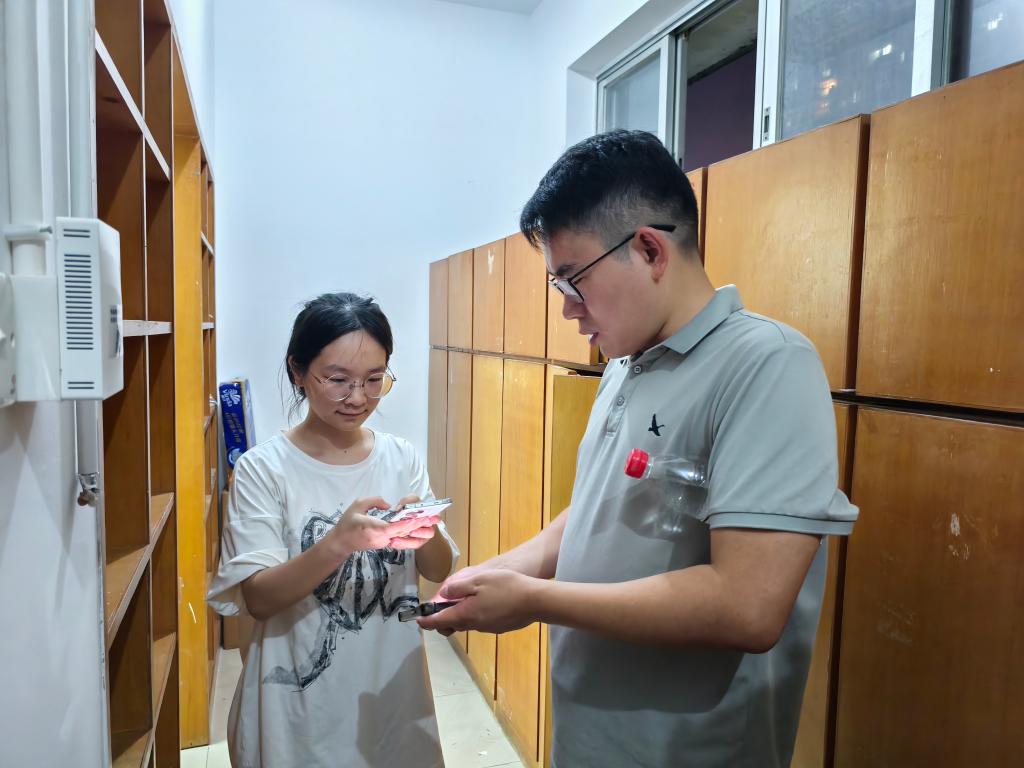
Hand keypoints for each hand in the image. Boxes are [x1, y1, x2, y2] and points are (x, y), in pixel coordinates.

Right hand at [328, 497, 439, 556]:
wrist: (341, 542)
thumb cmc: (347, 523)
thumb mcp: (357, 505)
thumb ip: (374, 501)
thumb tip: (388, 505)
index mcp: (373, 529)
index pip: (392, 528)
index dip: (406, 524)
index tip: (418, 518)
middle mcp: (381, 538)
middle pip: (403, 532)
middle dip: (419, 525)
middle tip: (434, 518)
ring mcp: (384, 542)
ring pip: (404, 536)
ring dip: (418, 529)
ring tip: (432, 522)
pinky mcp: (385, 543)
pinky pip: (400, 538)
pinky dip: (411, 533)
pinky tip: (422, 527)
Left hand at [417, 568, 538, 634]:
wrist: (535, 601)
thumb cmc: (506, 587)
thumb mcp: (478, 580)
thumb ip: (458, 587)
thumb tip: (443, 593)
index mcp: (465, 614)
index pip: (439, 622)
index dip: (426, 621)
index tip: (418, 619)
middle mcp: (474, 625)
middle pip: (452, 624)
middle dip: (443, 617)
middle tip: (443, 603)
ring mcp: (487, 628)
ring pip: (467, 622)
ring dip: (461, 613)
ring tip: (466, 597)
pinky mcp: (499, 627)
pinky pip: (480, 621)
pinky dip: (475, 613)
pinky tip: (485, 601)